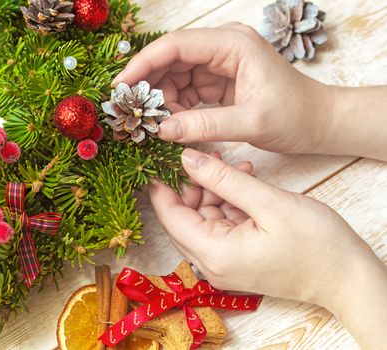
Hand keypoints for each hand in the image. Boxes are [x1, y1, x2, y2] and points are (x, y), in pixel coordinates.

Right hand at [114, 24, 334, 153]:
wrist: (319, 122)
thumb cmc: (295, 116)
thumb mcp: (251, 122)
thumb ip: (206, 126)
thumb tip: (162, 131)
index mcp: (233, 44)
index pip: (176, 45)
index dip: (143, 64)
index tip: (120, 87)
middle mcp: (224, 47)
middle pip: (171, 58)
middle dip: (148, 84)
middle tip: (131, 111)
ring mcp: (220, 62)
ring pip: (175, 75)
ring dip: (161, 99)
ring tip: (154, 124)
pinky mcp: (219, 79)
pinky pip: (186, 89)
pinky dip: (175, 106)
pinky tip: (171, 124)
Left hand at [149, 148, 386, 347]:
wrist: (347, 277)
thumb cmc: (316, 244)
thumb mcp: (268, 202)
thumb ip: (224, 179)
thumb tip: (187, 159)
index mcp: (214, 254)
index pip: (169, 217)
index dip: (162, 185)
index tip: (161, 157)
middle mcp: (212, 264)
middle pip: (183, 217)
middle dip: (193, 184)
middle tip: (209, 157)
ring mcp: (224, 263)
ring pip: (202, 218)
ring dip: (215, 190)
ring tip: (237, 167)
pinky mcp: (236, 259)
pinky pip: (220, 225)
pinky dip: (228, 203)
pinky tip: (244, 183)